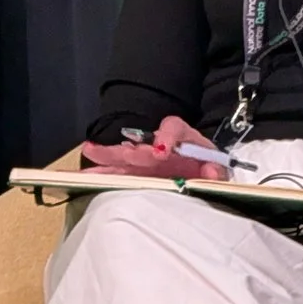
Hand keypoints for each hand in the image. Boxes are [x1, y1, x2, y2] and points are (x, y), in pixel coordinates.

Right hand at [82, 115, 227, 180]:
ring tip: (91, 153)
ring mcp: (143, 160)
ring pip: (123, 156)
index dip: (166, 136)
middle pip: (141, 144)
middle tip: (126, 156)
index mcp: (181, 138)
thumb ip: (217, 169)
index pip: (173, 128)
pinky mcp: (133, 174)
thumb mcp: (218, 166)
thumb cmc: (207, 166)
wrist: (202, 173)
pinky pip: (116, 173)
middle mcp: (158, 145)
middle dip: (132, 152)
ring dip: (108, 157)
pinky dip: (101, 174)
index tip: (161, 150)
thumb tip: (210, 170)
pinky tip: (85, 175)